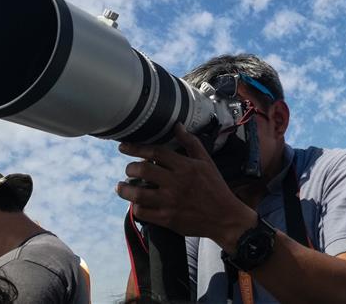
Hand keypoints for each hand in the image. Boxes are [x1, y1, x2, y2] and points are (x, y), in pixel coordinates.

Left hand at [115, 123, 255, 250]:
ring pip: (138, 193)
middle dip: (129, 168)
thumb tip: (177, 126)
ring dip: (125, 189)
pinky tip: (135, 204)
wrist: (224, 217)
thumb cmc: (215, 186)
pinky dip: (135, 207)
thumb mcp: (206, 161)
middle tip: (128, 169)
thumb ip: (190, 143)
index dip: (137, 148)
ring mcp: (170, 202)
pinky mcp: (167, 219)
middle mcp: (176, 182)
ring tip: (121, 187)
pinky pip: (143, 212)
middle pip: (143, 170)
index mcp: (185, 166)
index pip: (156, 152)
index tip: (123, 147)